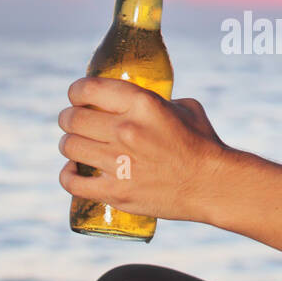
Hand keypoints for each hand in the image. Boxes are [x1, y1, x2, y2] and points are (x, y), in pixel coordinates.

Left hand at [57, 76, 229, 224]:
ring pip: (69, 146)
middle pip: (72, 118)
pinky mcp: (116, 191)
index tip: (77, 97)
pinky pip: (72, 182)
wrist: (214, 185)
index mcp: (142, 103)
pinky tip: (72, 171)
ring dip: (68, 144)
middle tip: (73, 122)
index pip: (87, 89)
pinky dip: (67, 175)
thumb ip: (157, 100)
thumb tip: (139, 99)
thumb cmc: (202, 143)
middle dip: (68, 118)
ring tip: (75, 146)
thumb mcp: (183, 107)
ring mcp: (119, 163)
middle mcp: (126, 130)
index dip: (76, 92)